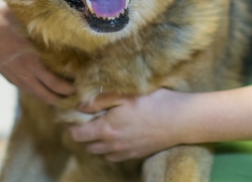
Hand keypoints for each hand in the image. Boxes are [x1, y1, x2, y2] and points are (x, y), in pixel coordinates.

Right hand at [0, 7, 74, 104]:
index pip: (56, 83)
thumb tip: (60, 5)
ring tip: (73, 96)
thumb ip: (39, 16)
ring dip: (57, 98)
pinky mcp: (14, 80)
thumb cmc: (0, 22)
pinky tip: (55, 90)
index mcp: (31, 60)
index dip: (71, 87)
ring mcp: (19, 80)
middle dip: (68, 98)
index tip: (85, 82)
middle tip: (83, 94)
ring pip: (42, 97)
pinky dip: (46, 93)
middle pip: (51, 96)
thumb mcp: (20, 16)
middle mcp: (26, 74)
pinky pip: (34, 91)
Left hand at [68, 88, 185, 160]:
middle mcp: (113, 145)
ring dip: (96, 142)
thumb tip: (79, 105)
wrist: (180, 120)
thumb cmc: (153, 102)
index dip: (70, 125)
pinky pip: (115, 156)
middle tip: (84, 118)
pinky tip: (116, 135)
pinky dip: (110, 148)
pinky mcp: (137, 154)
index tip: (71, 115)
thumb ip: (98, 100)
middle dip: (82, 134)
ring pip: (101, 152)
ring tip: (99, 126)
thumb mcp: (124, 95)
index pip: (78, 135)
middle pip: (87, 145)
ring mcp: (125, 152)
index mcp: (106, 130)